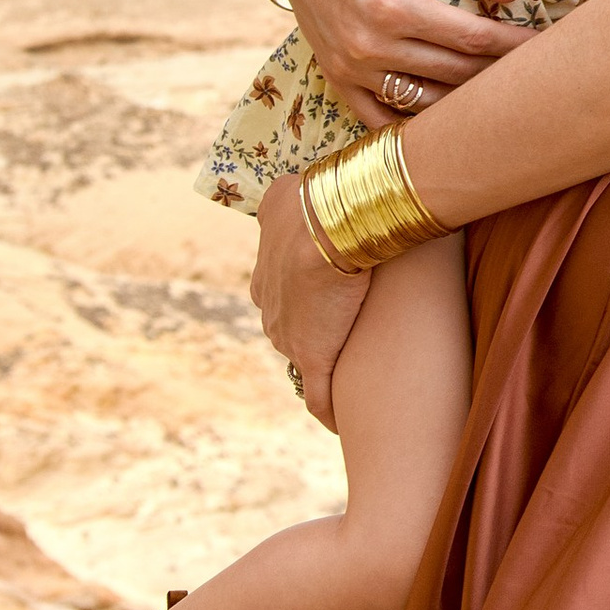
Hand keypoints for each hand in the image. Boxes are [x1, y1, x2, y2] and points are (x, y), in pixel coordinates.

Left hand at [251, 175, 370, 429]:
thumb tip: (290, 187)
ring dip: (320, 370)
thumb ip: (286, 195)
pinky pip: (317, 396)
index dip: (302, 300)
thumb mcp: (287, 191)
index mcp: (264, 276)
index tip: (322, 303)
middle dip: (310, 335)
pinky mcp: (313, 357)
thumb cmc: (314, 202)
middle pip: (287, 330)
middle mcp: (269, 310)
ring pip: (301, 361)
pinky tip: (337, 423)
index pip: (278, 296)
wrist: (328, 225)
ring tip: (345, 381)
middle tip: (340, 339)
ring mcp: (288, 337)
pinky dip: (326, 411)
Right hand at [275, 0, 527, 131]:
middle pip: (455, 72)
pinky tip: (446, 116)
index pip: (472, 37)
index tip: (543, 46)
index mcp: (396, 6)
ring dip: (464, 100)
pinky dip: (415, 123)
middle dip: (498, 71)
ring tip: (496, 90)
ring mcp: (352, 68)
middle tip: (529, 69)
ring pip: (426, 102)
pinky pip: (382, 120)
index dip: (513, 44)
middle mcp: (372, 45)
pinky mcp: (337, 80)